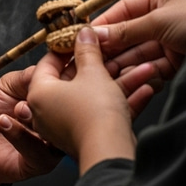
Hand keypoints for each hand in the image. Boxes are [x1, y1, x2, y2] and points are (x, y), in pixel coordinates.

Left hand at [0, 66, 62, 185]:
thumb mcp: (8, 85)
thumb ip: (28, 77)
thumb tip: (49, 65)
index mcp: (53, 100)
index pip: (69, 83)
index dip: (67, 71)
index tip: (64, 58)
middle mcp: (57, 122)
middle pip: (70, 107)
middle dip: (56, 96)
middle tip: (39, 90)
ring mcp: (52, 144)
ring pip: (57, 131)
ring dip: (36, 118)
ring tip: (19, 108)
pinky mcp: (40, 162)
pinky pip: (38, 151)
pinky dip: (20, 134)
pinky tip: (4, 122)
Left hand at [27, 26, 139, 171]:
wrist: (110, 153)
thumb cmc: (95, 112)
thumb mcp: (92, 73)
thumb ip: (87, 51)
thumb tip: (83, 32)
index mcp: (39, 91)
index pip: (50, 63)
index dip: (68, 48)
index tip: (82, 38)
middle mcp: (47, 110)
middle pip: (75, 80)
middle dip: (103, 66)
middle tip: (117, 52)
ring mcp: (65, 126)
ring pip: (94, 97)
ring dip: (121, 83)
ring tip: (145, 69)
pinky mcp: (85, 139)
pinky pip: (103, 114)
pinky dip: (122, 102)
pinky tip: (147, 90)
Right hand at [92, 0, 185, 79]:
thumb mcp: (159, 20)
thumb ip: (125, 30)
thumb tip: (95, 34)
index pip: (124, 9)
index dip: (104, 23)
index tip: (84, 35)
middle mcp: (166, 17)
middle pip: (130, 33)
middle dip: (112, 47)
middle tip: (91, 59)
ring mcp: (173, 40)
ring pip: (141, 52)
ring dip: (124, 62)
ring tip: (106, 73)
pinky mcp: (180, 61)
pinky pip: (155, 66)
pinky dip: (142, 72)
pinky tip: (129, 78)